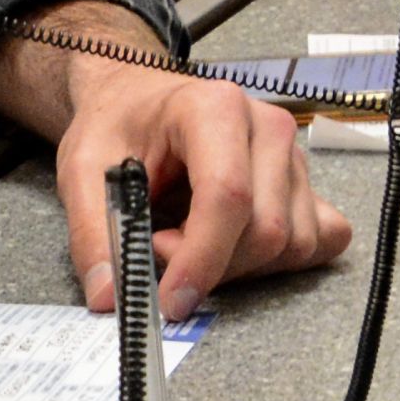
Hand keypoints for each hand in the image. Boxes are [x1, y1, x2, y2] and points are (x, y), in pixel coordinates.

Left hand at [50, 43, 350, 322]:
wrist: (137, 100)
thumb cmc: (117, 125)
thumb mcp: (82, 168)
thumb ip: (92, 232)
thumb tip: (107, 298)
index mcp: (214, 108)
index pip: (227, 196)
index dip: (202, 258)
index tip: (170, 300)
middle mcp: (268, 128)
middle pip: (264, 230)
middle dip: (209, 263)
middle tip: (158, 245)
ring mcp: (294, 157)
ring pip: (290, 244)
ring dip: (236, 265)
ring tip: (185, 235)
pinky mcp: (306, 185)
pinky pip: (317, 243)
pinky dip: (274, 263)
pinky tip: (230, 246)